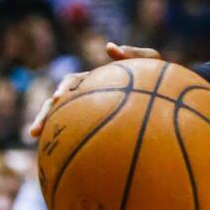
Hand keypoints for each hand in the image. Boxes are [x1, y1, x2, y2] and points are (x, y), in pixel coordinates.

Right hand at [28, 42, 161, 137]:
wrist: (174, 97)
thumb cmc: (161, 76)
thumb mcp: (152, 61)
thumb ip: (134, 53)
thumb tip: (109, 47)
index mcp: (96, 80)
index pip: (72, 83)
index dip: (63, 89)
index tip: (58, 99)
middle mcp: (89, 95)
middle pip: (60, 104)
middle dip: (46, 115)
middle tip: (36, 131)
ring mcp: (92, 111)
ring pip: (65, 121)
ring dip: (51, 130)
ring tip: (39, 144)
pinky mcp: (99, 125)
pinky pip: (82, 136)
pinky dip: (71, 146)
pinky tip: (65, 161)